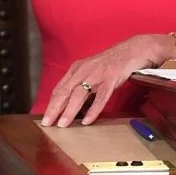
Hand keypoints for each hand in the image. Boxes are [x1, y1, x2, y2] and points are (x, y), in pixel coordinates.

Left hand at [40, 34, 171, 127]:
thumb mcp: (90, 71)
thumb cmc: (109, 63)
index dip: (51, 104)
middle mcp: (84, 70)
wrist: (130, 50)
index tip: (45, 118)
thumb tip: (68, 104)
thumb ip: (79, 84)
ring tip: (63, 124)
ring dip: (70, 110)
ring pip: (80, 94)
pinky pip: (100, 96)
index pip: (59, 88)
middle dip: (54, 108)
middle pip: (65, 91)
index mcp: (76, 69)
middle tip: (47, 123)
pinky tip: (87, 120)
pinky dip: (93, 109)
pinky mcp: (111, 78)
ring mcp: (97, 74)